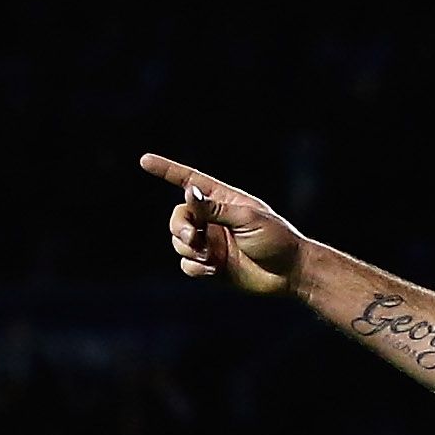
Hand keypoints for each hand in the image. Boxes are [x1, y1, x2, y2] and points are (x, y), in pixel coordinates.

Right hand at [139, 155, 302, 295]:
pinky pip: (187, 265)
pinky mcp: (211, 266)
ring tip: (208, 258)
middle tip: (194, 238)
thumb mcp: (247, 218)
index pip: (189, 181)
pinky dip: (194, 268)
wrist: (290, 273)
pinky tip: (212, 271)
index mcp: (223, 200)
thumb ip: (215, 208)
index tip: (145, 160)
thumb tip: (189, 191)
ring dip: (188, 250)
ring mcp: (211, 243)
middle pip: (178, 217)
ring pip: (178, 242)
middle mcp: (213, 220)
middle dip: (180, 227)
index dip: (167, 170)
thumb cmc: (276, 239)